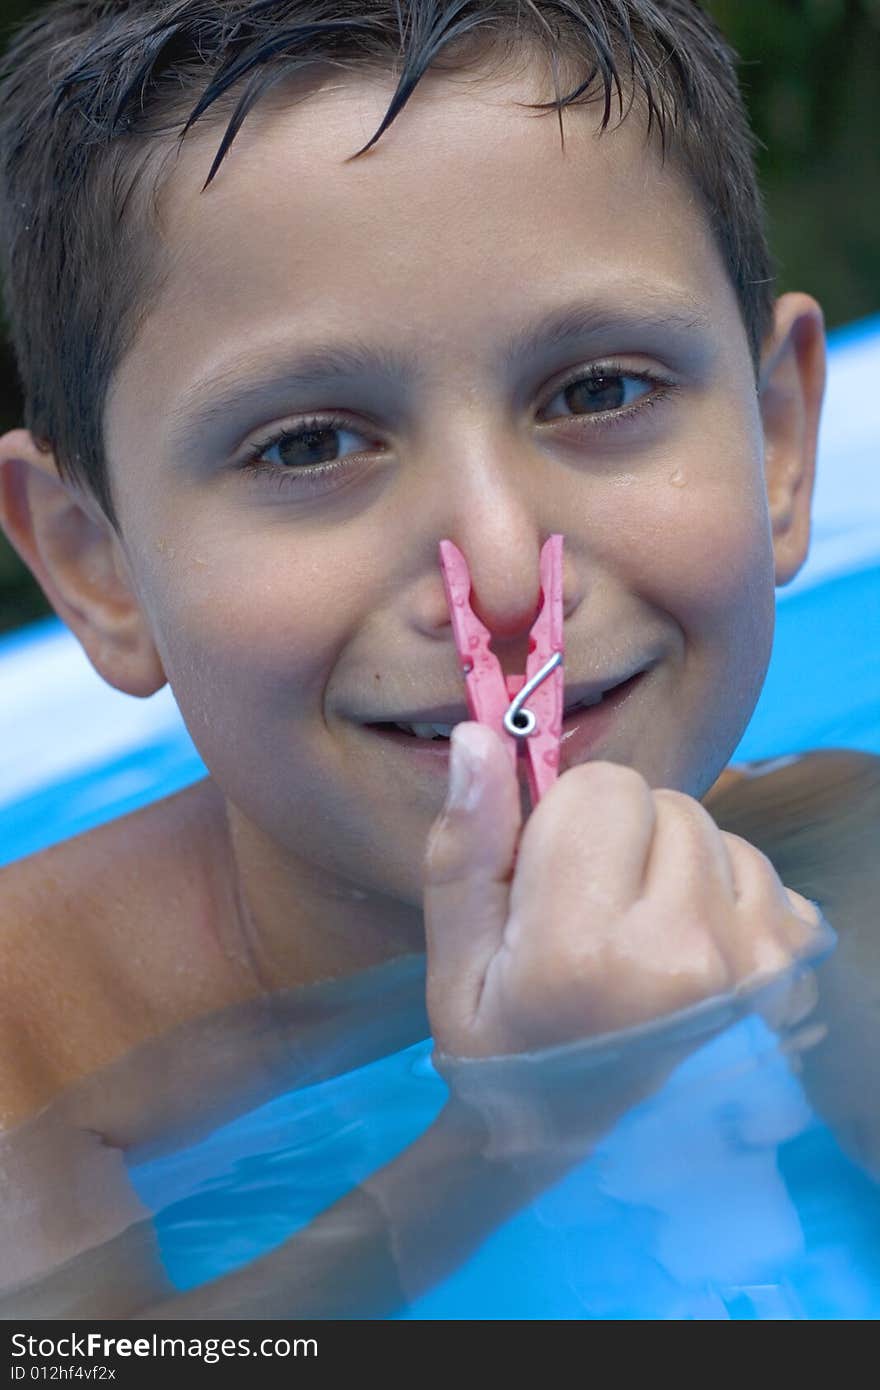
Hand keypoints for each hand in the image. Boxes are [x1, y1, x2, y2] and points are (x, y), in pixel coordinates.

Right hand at [423, 722, 828, 1060]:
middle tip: (591, 909)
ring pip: (714, 829)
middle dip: (622, 835)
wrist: (573, 1127)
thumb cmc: (502, 1036)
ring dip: (674, 859)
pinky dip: (723, 889)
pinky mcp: (786, 972)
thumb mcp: (454, 953)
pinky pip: (759, 868)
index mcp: (584, 949)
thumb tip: (481, 736)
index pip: (604, 787)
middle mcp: (683, 955)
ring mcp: (749, 967)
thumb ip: (466, 843)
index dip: (565, 818)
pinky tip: (686, 942)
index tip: (548, 878)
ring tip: (637, 928)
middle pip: (665, 801)